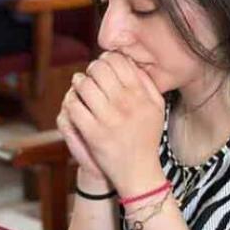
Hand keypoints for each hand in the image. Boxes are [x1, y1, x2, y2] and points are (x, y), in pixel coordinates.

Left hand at [61, 52, 166, 196]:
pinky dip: (72, 100)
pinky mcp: (93, 133)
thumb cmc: (146, 137)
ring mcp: (108, 119)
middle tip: (91, 72)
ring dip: (79, 81)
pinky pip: (75, 107)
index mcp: (140, 95)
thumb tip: (131, 62)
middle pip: (100, 70)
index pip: (119, 62)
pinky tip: (75, 101)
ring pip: (84, 85)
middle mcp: (125, 104)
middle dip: (92, 67)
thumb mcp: (157, 108)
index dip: (108, 58)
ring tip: (80, 83)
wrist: (138, 171)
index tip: (104, 62)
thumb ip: (147, 83)